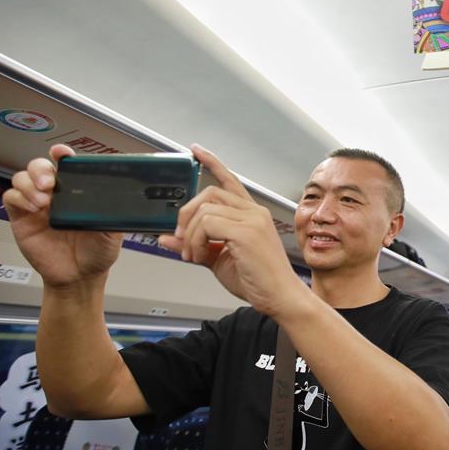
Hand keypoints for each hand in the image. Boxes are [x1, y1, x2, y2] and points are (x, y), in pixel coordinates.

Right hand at [2, 145, 122, 288]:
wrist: (80, 277)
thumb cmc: (97, 252)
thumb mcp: (113, 231)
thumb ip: (113, 212)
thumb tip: (119, 197)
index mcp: (77, 191)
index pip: (66, 165)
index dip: (61, 154)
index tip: (61, 153)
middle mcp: (55, 194)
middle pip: (39, 166)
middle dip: (41, 169)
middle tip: (50, 182)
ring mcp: (37, 204)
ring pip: (22, 178)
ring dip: (30, 183)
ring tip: (43, 199)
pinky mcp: (22, 217)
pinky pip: (12, 197)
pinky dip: (19, 197)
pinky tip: (33, 207)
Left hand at [158, 144, 307, 316]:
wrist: (281, 298)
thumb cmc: (258, 281)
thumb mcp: (217, 259)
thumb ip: (193, 245)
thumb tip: (167, 239)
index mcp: (251, 214)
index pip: (230, 179)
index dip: (212, 163)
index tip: (196, 151)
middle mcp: (254, 212)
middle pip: (208, 192)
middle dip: (186, 214)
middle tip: (182, 239)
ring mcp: (252, 219)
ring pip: (204, 209)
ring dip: (190, 234)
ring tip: (193, 255)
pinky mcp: (247, 232)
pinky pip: (207, 224)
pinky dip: (195, 241)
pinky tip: (199, 256)